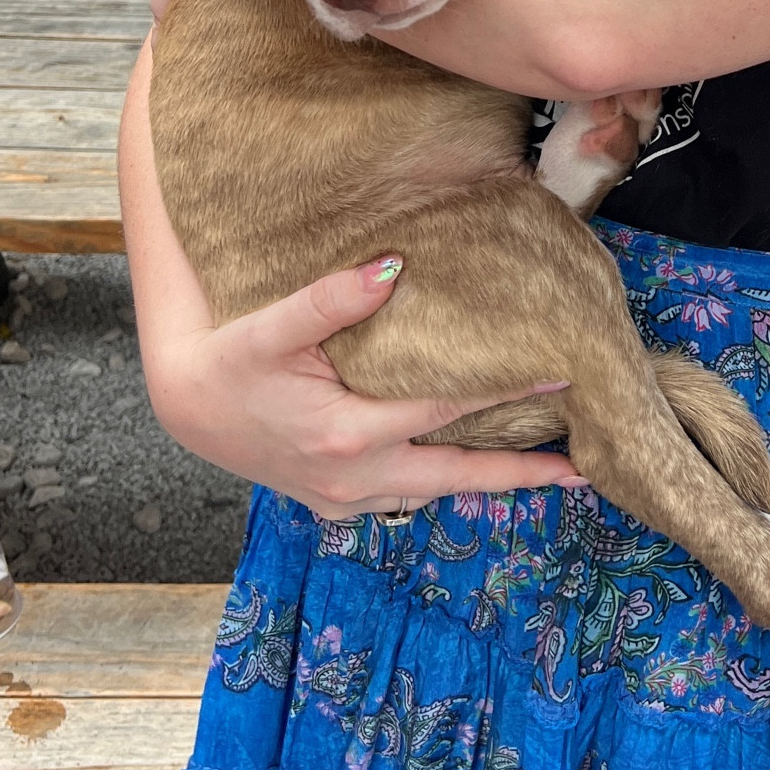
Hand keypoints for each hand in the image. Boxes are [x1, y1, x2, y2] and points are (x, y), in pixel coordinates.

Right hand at [121, 37, 582, 515]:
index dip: (506, 389)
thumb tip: (391, 267)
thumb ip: (330, 299)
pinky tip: (470, 463)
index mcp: (347, 436)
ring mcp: (346, 499)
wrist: (187, 409)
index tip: (561, 374)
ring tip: (544, 470)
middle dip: (521, 474)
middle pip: (458, 477)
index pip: (448, 407)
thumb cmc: (228, 361)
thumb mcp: (270, 326)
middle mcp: (356, 480)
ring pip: (434, 491)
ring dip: (485, 480)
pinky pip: (405, 494)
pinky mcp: (336, 503)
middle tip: (582, 471)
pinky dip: (442, 480)